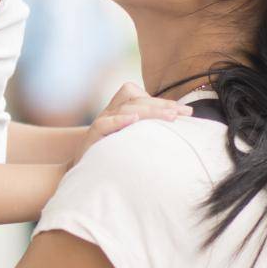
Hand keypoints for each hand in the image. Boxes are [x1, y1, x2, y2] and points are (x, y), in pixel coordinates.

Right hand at [70, 82, 193, 164]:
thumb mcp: (128, 140)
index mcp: (120, 111)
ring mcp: (101, 122)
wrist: (81, 171)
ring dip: (150, 111)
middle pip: (137, 99)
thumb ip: (145, 131)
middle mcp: (110, 112)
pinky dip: (119, 120)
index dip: (163, 101)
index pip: (141, 96)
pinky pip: (105, 124)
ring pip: (126, 108)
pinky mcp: (92, 137)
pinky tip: (134, 119)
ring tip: (170, 116)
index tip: (186, 111)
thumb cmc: (109, 155)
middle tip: (182, 113)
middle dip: (162, 105)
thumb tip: (177, 132)